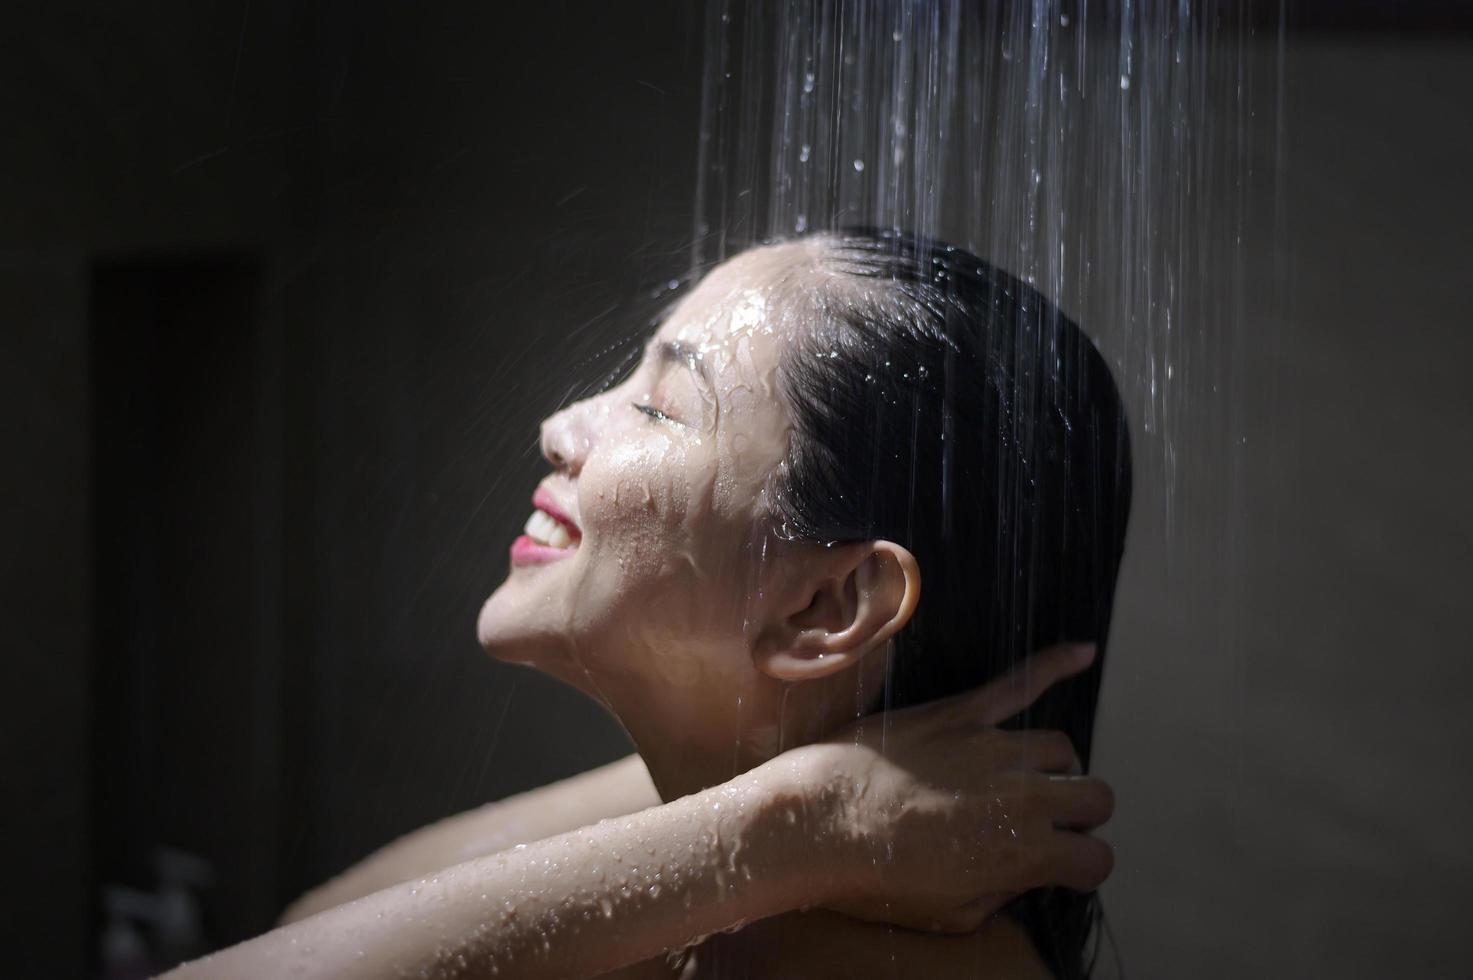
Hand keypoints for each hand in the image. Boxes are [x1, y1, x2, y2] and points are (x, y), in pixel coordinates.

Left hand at [790, 643, 1114, 932]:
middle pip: (1094, 795)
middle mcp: (1023, 793)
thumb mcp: (951, 915)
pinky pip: (1019, 681)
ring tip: (1019, 782)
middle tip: (1043, 826)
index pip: (1095, 858)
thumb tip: (1024, 873)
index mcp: (1025, 851)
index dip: (1079, 868)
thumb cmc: (874, 877)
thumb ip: (1002, 892)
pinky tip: (1082, 651)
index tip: (1059, 869)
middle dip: (1079, 815)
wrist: (815, 822)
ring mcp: (992, 746)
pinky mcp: (961, 713)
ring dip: (1050, 767)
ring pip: (1059, 747)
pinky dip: (1055, 664)